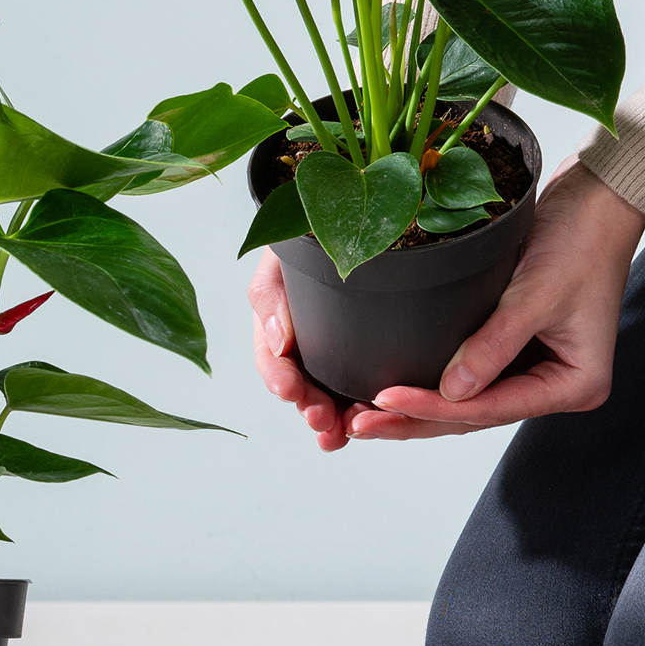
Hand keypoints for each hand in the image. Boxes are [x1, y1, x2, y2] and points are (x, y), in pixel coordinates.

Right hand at [248, 247, 361, 450]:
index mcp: (282, 323)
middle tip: (321, 419)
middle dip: (310, 408)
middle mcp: (308, 345)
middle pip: (304, 389)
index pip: (272, 359)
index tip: (289, 389)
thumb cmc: (310, 233)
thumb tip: (278, 341)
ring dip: (336, 420)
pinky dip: (368, 413)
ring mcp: (339, 356)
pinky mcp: (372, 361)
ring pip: (334, 398)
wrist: (357, 214)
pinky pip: (368, 392)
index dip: (278, 378)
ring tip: (345, 432)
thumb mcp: (280, 257)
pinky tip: (374, 421)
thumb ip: (270, 294)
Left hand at [346, 157, 644, 439]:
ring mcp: (534, 367)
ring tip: (365, 417)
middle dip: (416, 421)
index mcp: (574, 384)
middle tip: (361, 424)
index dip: (435, 408)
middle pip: (475, 415)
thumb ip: (495, 343)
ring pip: (468, 401)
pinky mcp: (514, 347)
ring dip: (419, 410)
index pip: (492, 408)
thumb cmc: (581, 240)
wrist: (595, 201)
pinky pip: (469, 375)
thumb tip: (452, 391)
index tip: (386, 399)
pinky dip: (433, 383)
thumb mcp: (536, 293)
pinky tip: (396, 389)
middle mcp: (553, 384)